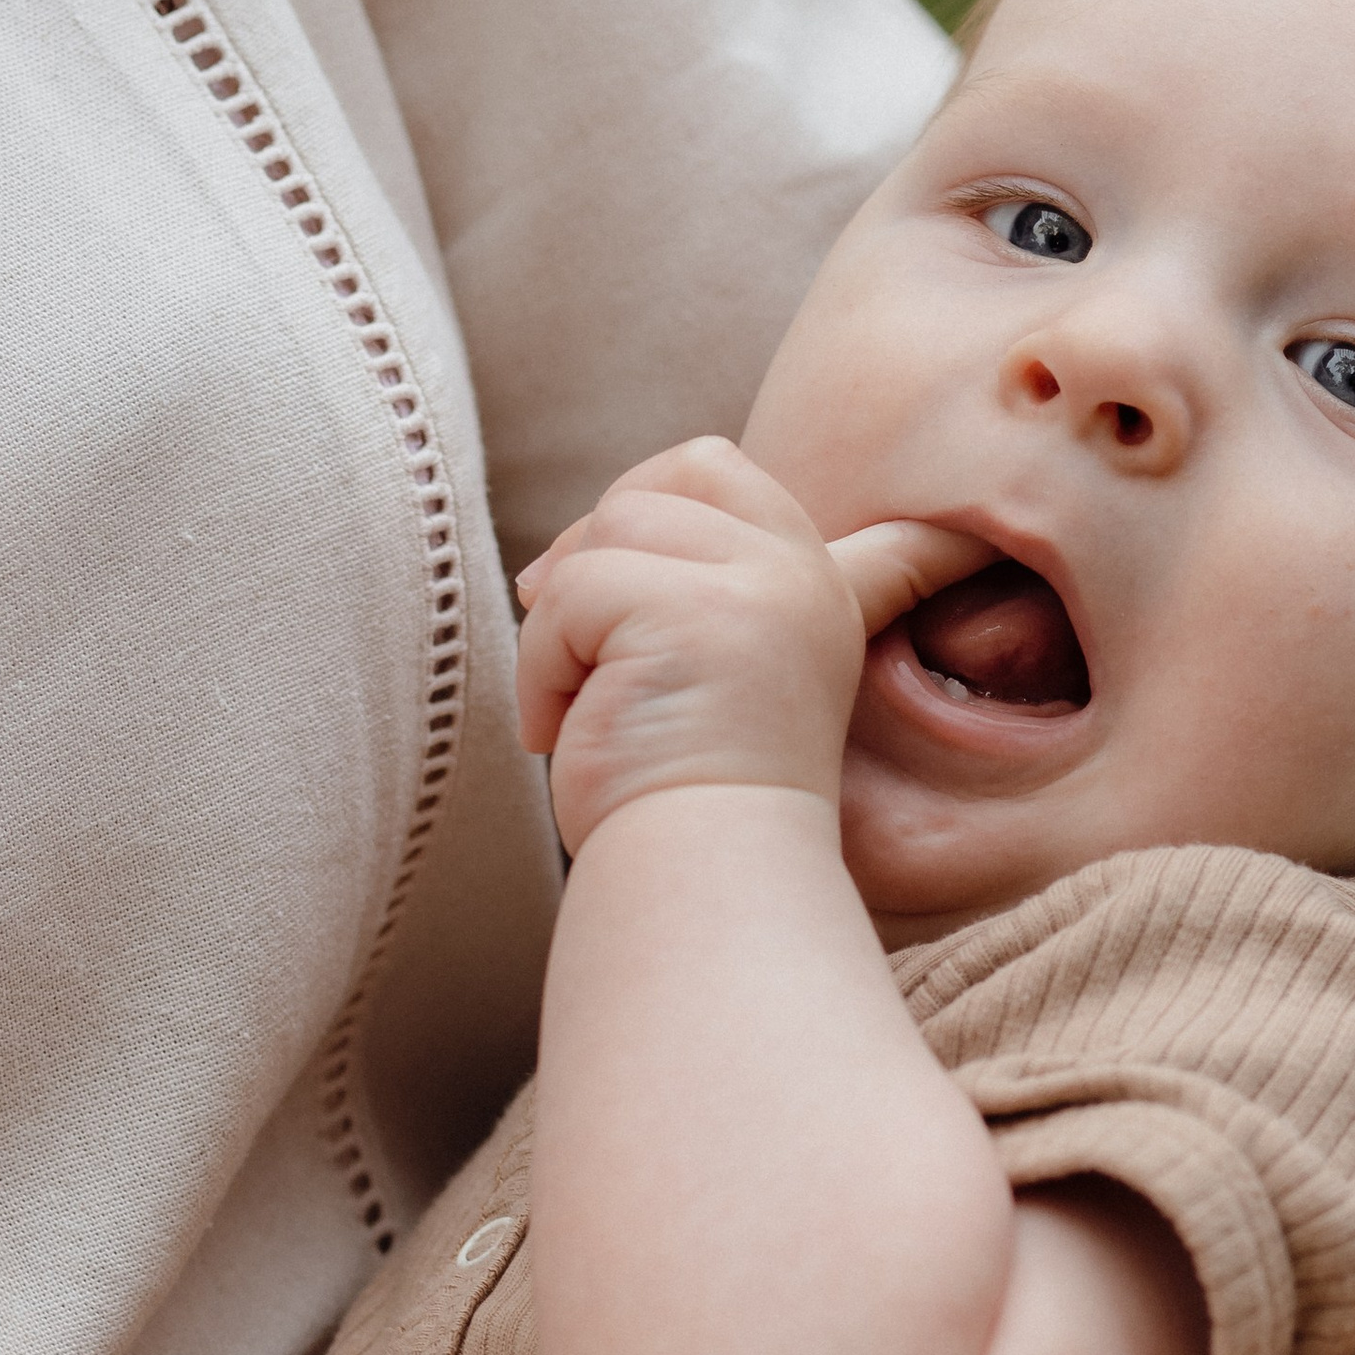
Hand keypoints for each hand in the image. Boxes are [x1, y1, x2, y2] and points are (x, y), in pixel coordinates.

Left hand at [515, 437, 986, 854]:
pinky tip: (570, 729)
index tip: (706, 533)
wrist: (710, 880)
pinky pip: (569, 595)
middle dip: (591, 559)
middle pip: (653, 487)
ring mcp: (757, 589)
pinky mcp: (693, 614)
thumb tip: (554, 557)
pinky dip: (545, 668)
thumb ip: (687, 595)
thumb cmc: (691, 795)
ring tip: (588, 709)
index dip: (669, 482)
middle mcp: (796, 574)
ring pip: (601, 538)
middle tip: (581, 654)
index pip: (730, 475)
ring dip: (560, 630)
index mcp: (809, 581)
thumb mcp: (710, 671)